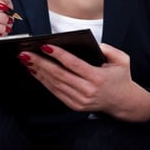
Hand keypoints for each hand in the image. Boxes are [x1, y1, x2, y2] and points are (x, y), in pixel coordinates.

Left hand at [18, 43, 149, 121]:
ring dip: (39, 72)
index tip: (45, 46)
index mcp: (98, 78)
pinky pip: (56, 92)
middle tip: (26, 53)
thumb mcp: (122, 60)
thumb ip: (109, 49)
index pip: (73, 64)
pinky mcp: (75, 105)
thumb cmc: (120, 78)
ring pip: (55, 84)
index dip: (58, 55)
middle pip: (59, 75)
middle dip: (41, 62)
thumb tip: (93, 43)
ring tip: (27, 60)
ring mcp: (80, 100)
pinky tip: (36, 72)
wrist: (124, 102)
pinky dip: (44, 81)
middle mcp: (88, 90)